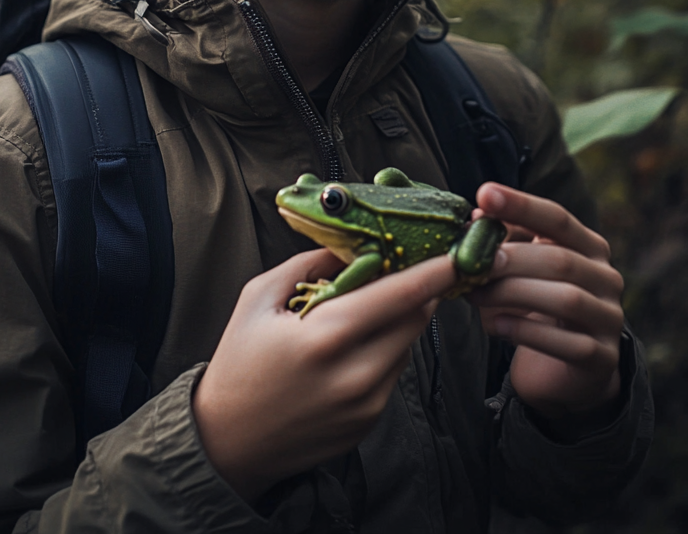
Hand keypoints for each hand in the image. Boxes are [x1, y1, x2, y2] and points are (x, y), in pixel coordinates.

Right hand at [192, 247, 456, 501]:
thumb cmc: (239, 362)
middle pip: (415, 318)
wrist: (229, 441)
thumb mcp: (259, 297)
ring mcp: (368, 404)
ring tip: (367, 304)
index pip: (400, 295)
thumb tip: (352, 245)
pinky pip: (394, 370)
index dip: (435, 271)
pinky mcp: (371, 421)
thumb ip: (310, 264)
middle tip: (405, 265)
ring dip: (400, 318)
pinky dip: (385, 347)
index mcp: (326, 337)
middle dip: (419, 289)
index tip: (459, 251)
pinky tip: (354, 342)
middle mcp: (356, 374)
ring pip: (408, 344)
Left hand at [469, 183, 623, 419]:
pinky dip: (527, 331)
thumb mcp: (521, 270)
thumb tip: (476, 217)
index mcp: (588, 247)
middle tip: (472, 263)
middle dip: (512, 258)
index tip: (485, 194)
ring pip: (567, 298)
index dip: (521, 205)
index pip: (557, 218)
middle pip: (561, 259)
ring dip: (513, 294)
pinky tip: (495, 326)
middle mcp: (606, 277)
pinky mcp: (602, 358)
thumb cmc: (537, 307)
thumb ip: (504, 243)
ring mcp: (608, 318)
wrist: (564, 371)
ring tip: (474, 295)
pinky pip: (568, 343)